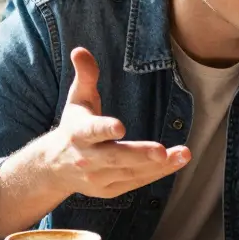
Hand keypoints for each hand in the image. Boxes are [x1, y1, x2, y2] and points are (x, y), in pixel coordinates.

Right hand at [39, 47, 189, 198]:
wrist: (54, 168)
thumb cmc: (73, 127)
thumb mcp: (76, 100)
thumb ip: (85, 76)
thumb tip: (81, 50)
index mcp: (78, 133)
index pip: (91, 131)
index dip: (105, 129)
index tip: (120, 127)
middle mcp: (87, 158)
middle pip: (115, 157)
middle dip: (139, 154)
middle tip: (162, 151)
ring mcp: (98, 177)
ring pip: (131, 172)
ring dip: (159, 166)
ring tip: (183, 154)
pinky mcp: (109, 190)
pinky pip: (136, 182)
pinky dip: (157, 174)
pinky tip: (176, 162)